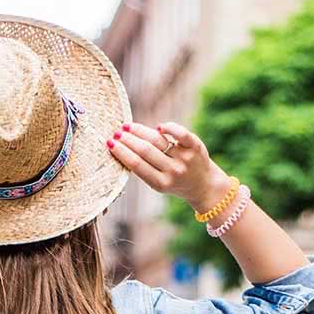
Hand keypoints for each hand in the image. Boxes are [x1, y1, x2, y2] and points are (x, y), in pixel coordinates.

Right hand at [107, 121, 231, 211]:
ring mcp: (184, 158)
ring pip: (158, 140)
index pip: (136, 165)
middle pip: (145, 151)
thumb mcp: (158, 183)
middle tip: (116, 133)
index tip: (110, 143)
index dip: (122, 152)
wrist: (203, 186)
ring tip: (128, 127)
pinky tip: (159, 127)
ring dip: (140, 131)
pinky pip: (181, 134)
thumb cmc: (174, 182)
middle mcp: (172, 171)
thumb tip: (121, 146)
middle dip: (128, 140)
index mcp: (160, 183)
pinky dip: (169, 128)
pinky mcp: (195, 146)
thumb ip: (144, 169)